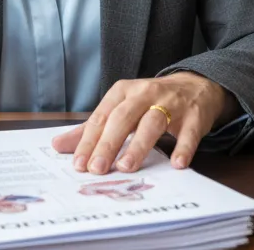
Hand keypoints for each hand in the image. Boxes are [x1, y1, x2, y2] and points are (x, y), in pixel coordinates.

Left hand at [51, 72, 238, 174]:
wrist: (195, 86)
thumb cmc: (150, 101)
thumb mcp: (120, 108)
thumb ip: (91, 128)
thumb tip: (58, 145)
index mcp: (122, 92)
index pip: (101, 117)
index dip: (88, 141)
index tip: (78, 164)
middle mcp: (145, 94)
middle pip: (123, 118)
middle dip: (109, 143)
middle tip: (97, 168)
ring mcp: (171, 104)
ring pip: (152, 122)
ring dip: (139, 145)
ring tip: (127, 167)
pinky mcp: (193, 116)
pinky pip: (188, 132)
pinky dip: (183, 147)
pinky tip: (176, 164)